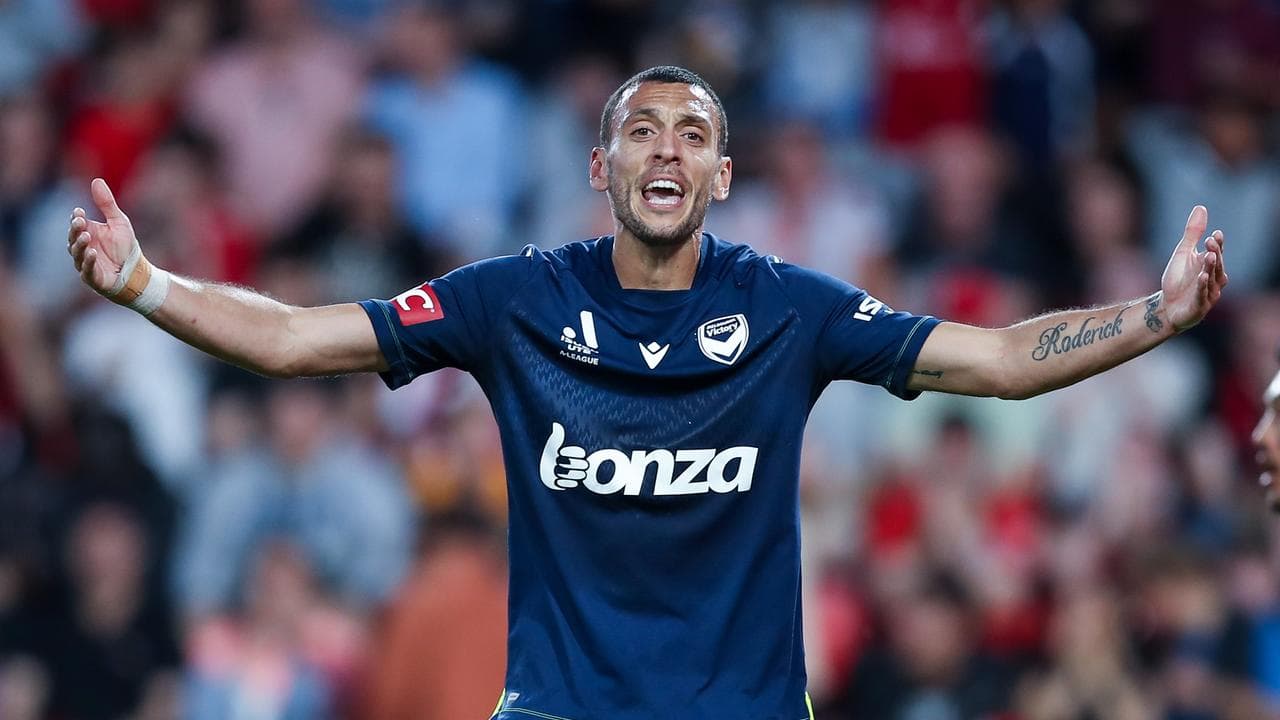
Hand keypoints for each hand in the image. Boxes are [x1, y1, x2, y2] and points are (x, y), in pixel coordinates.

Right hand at [67, 178, 137, 295]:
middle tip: (80, 222)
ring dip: (80, 245)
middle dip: (75, 230)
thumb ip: (106, 203)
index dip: (76, 218)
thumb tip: (96, 180)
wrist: (136, 272)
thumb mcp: (118, 221)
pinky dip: (88, 262)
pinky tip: (93, 253)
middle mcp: (83, 248)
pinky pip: (87, 270)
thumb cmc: (125, 247)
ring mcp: (85, 263)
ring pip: (77, 254)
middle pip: (73, 238)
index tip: (79, 212)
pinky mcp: (93, 278)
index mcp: (87, 233)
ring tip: (87, 236)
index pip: (77, 224)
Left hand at [1159, 205, 1227, 331]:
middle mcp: (1214, 279)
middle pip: (1217, 265)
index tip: (1215, 233)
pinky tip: (1202, 276)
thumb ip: (1192, 233)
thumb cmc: (1177, 279)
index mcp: (1210, 265)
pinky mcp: (1199, 306)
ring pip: (1213, 279)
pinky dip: (1203, 286)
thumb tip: (1201, 207)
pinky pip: (1203, 295)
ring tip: (1209, 255)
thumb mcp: (1182, 253)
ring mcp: (1208, 293)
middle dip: (1215, 253)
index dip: (1218, 244)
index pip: (1217, 252)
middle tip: (1211, 241)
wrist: (1167, 306)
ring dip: (1211, 268)